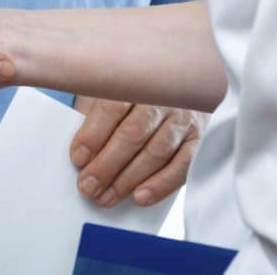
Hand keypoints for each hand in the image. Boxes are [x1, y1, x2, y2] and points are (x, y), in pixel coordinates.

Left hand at [71, 96, 204, 206]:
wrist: (178, 84)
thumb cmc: (135, 94)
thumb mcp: (112, 90)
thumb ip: (95, 113)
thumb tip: (80, 153)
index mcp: (137, 79)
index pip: (113, 106)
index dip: (94, 134)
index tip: (78, 158)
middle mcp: (163, 96)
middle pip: (134, 132)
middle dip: (107, 164)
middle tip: (88, 186)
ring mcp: (183, 117)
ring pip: (156, 151)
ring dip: (128, 179)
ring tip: (107, 197)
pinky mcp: (198, 138)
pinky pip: (183, 165)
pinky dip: (162, 184)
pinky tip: (140, 196)